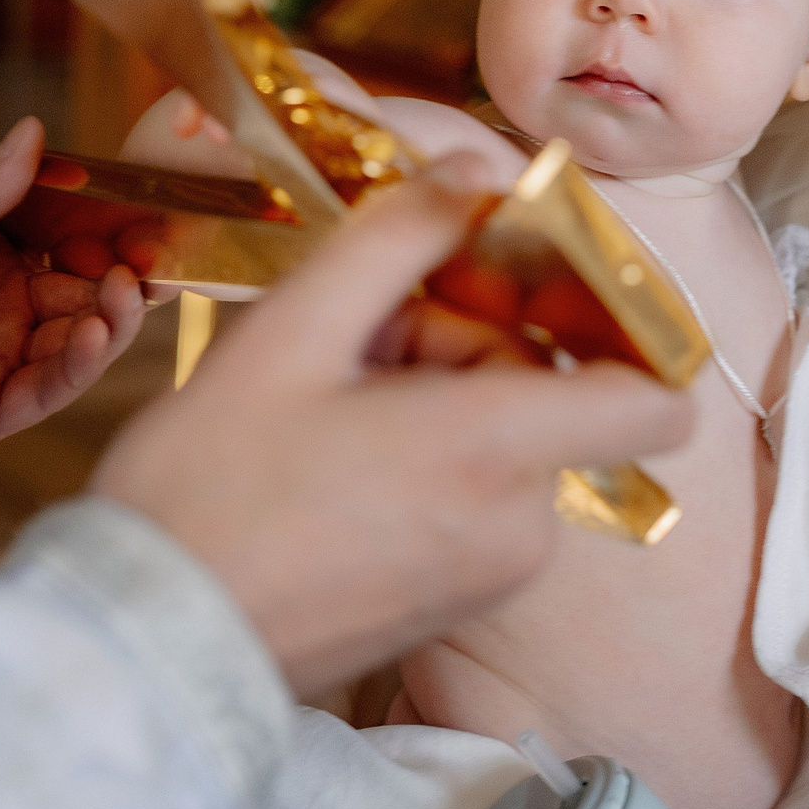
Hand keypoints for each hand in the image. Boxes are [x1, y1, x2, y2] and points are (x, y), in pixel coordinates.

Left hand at [0, 118, 151, 516]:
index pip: (59, 229)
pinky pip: (44, 391)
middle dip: (126, 268)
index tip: (148, 199)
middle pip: (82, 285)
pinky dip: (77, 364)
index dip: (105, 217)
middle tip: (159, 251)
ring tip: (130, 290)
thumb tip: (36, 131)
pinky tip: (93, 334)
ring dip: (112, 315)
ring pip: (76, 338)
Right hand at [89, 156, 693, 696]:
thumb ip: (399, 235)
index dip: (618, 330)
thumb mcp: (292, 332)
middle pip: (542, 392)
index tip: (537, 288)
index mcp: (495, 451)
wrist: (153, 640)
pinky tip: (329, 457)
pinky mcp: (457, 606)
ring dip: (433, 400)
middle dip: (458, 347)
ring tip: (324, 404)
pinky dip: (424, 460)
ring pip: (503, 440)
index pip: (655, 398)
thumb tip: (481, 168)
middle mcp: (519, 524)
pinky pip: (476, 498)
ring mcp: (492, 574)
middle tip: (351, 343)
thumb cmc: (209, 487)